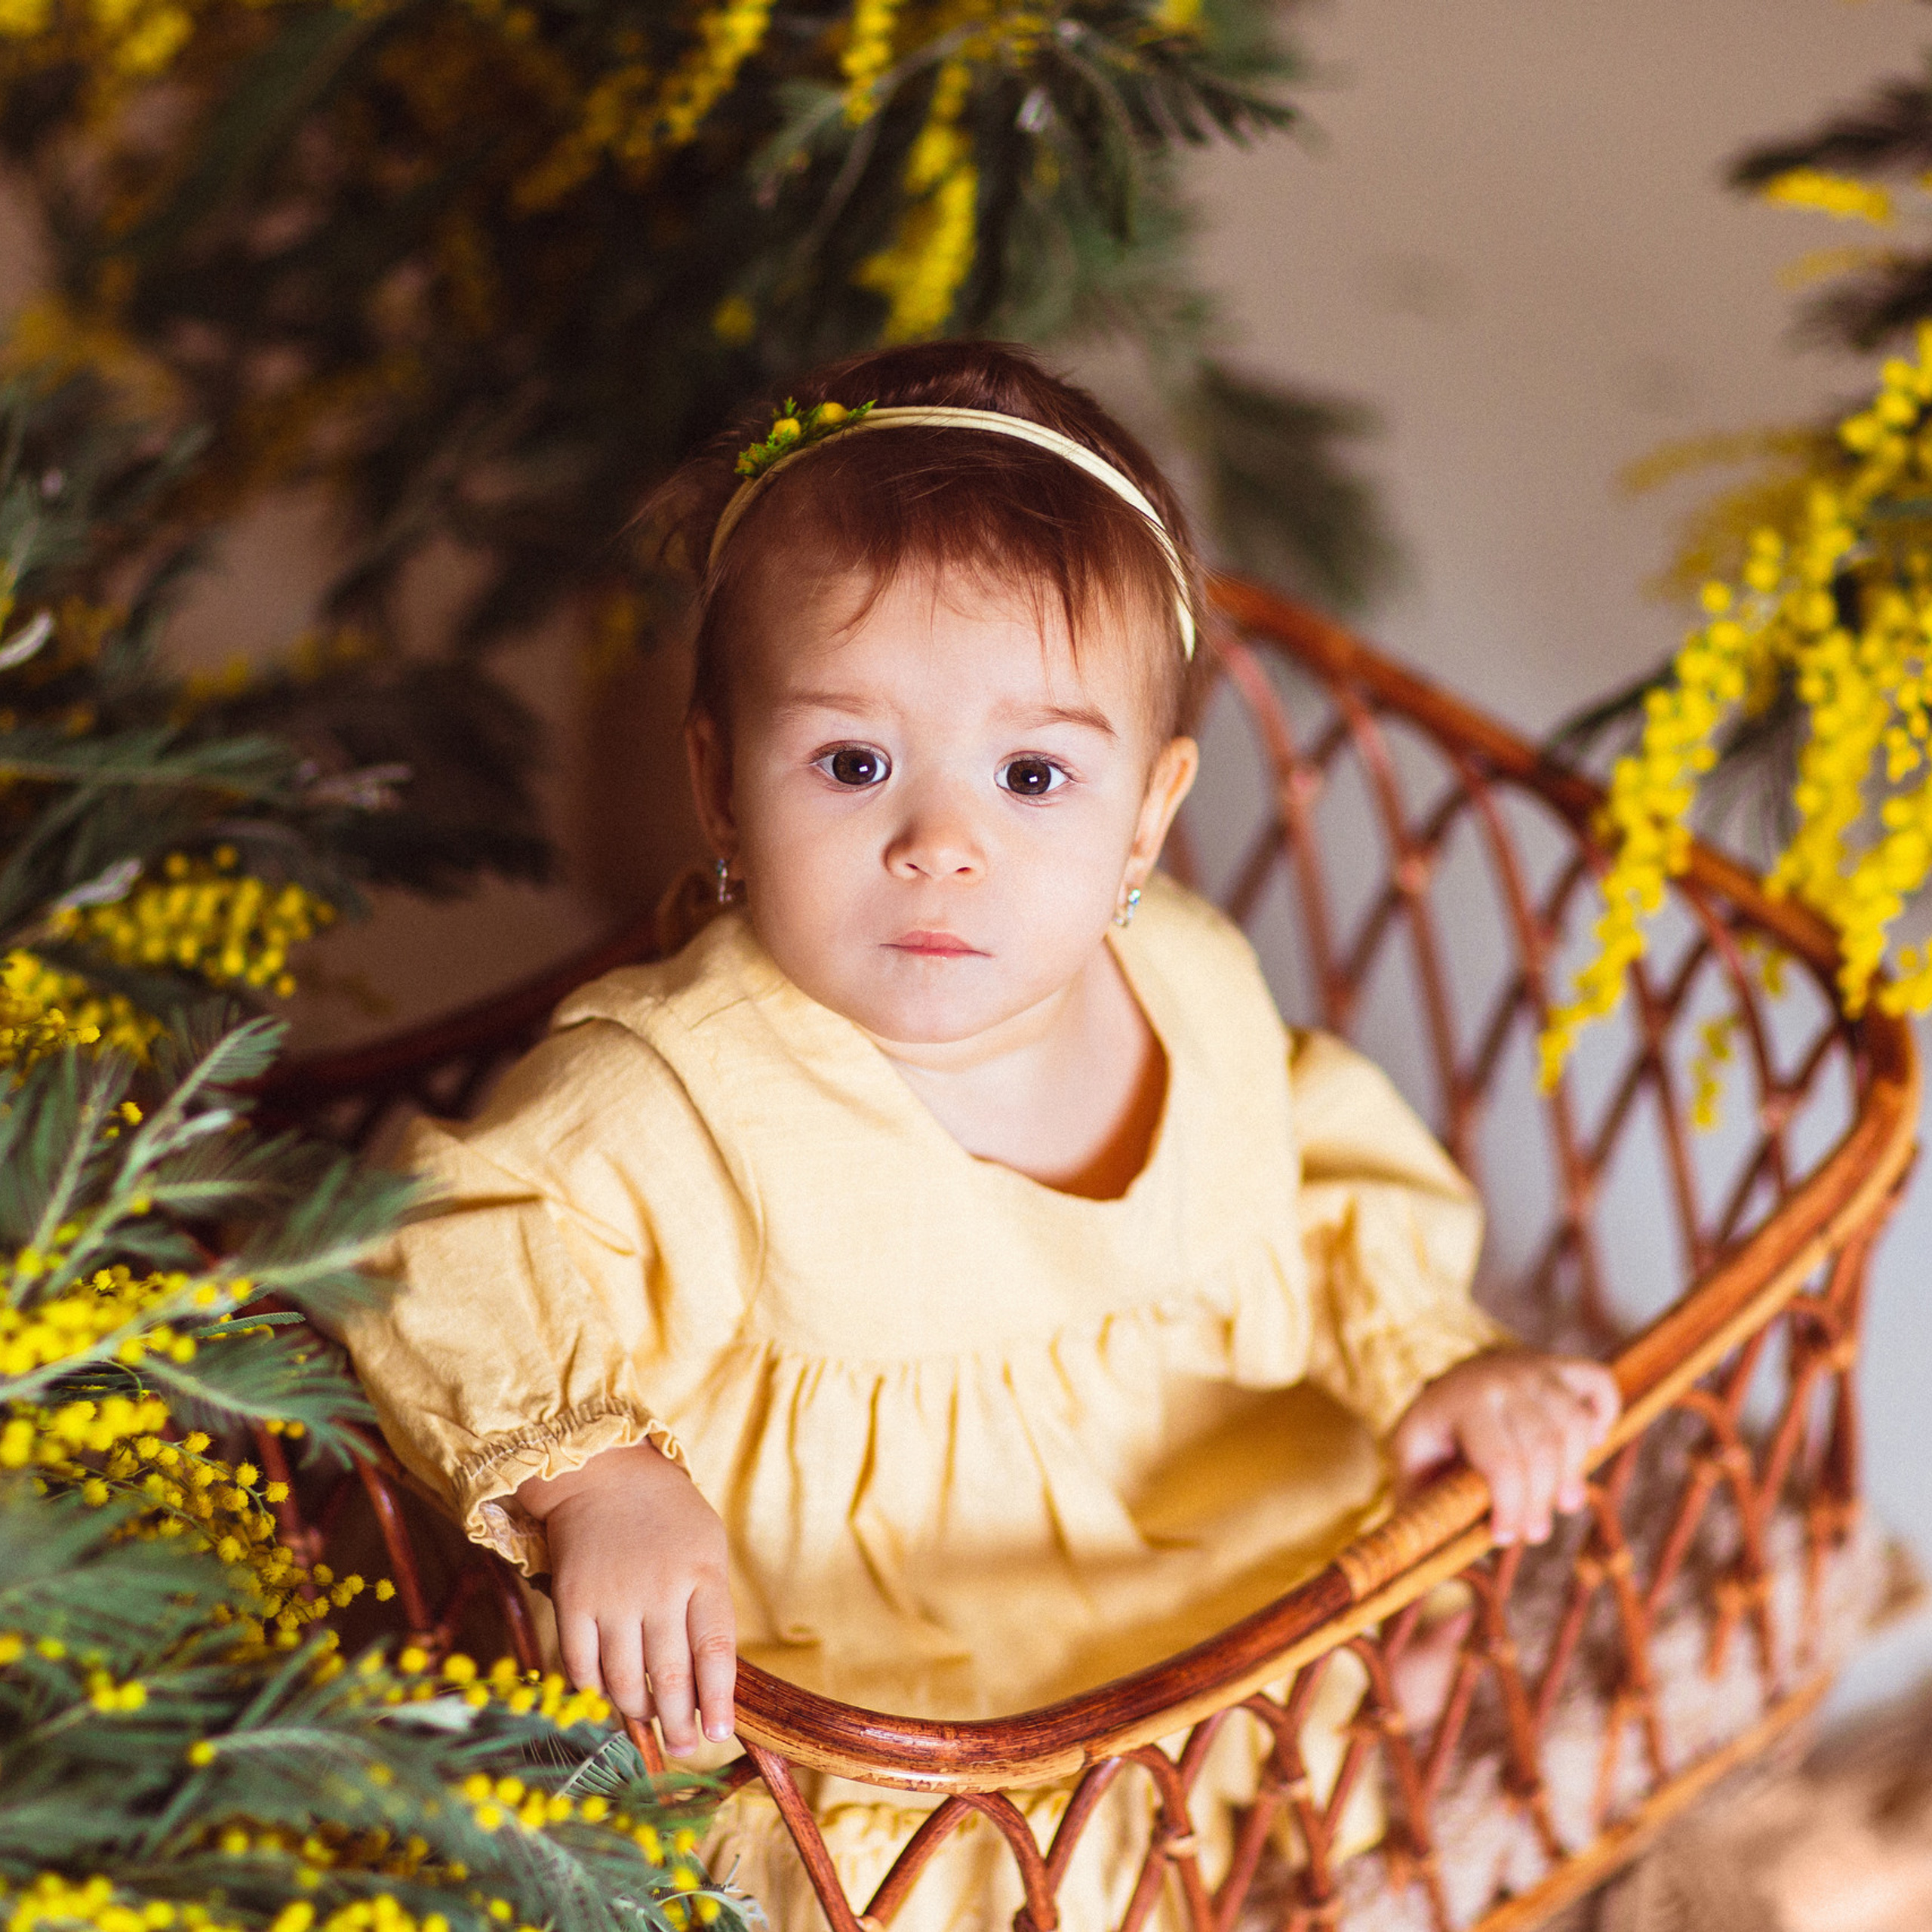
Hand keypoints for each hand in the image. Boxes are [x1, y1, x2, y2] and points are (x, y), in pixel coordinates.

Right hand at [517, 1441, 735, 1752]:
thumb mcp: (707, 1546)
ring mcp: (612, 1597)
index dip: (717, 1699)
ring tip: (652, 1723)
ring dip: (639, 1713)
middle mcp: (658, 1589)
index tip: (720, 1733)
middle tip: (687, 1747)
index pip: (715, 1651)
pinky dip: (596, 1691)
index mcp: (703, 1573)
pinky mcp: (572, 1602)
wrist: (603, 1473)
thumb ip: (710, 1605)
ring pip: (624, 1680)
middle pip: (670, 1676)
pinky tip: (609, 1696)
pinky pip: (582, 1666)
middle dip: (680, 1723)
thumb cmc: (667, 1514)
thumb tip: (710, 1678)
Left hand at [1391, 1349, 1620, 1546]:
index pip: (1502, 1462)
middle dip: (1541, 1502)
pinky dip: (1605, 1415)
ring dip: (1573, 1474)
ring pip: (1574, 1427)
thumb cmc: (1436, 1431)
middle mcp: (1502, 1378)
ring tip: (1562, 1503)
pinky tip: (1591, 1443)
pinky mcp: (1562, 1366)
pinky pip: (1600, 1384)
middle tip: (1534, 1532)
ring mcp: (1535, 1368)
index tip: (1504, 1536)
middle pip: (1543, 1451)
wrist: (1451, 1377)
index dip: (1511, 1508)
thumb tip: (1435, 1561)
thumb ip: (1422, 1502)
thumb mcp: (1411, 1459)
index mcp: (1461, 1402)